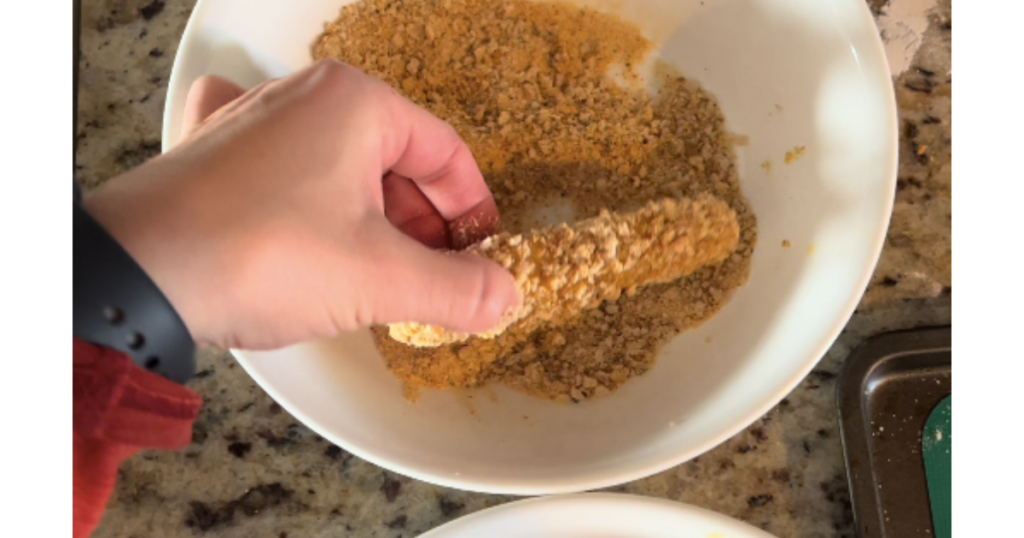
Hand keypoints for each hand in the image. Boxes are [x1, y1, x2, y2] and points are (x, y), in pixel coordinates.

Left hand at [82, 60, 518, 349]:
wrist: (136, 278)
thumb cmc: (261, 255)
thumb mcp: (381, 278)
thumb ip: (457, 288)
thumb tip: (505, 295)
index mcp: (357, 103)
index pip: (447, 155)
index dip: (473, 213)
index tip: (482, 260)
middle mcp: (305, 97)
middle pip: (396, 163)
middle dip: (422, 228)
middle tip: (434, 284)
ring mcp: (253, 121)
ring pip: (342, 169)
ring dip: (371, 223)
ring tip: (379, 279)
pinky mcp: (214, 153)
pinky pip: (283, 167)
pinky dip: (309, 200)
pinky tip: (309, 226)